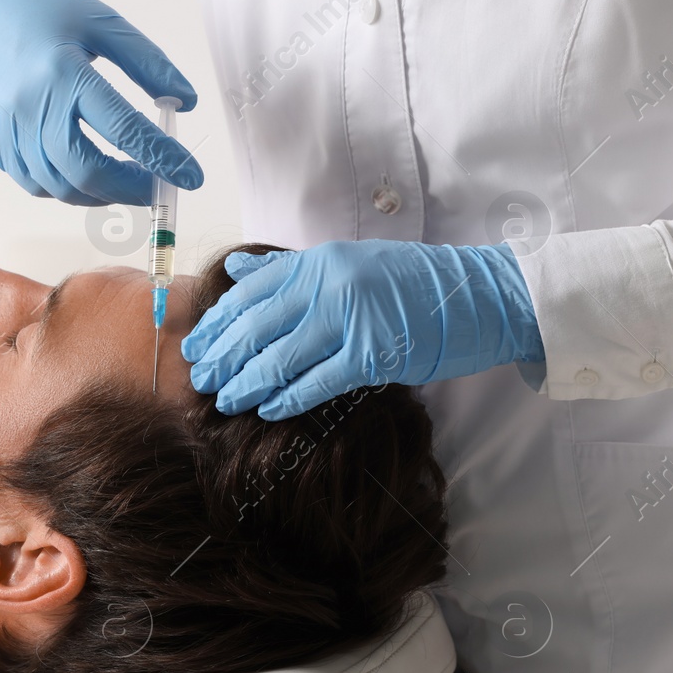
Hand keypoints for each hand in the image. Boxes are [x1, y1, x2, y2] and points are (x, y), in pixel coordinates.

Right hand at [0, 0, 202, 205]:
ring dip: (104, 193)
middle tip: (160, 186)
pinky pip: (39, 185)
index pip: (124, 129)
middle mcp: (32, 108)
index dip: (164, 158)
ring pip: (63, 187)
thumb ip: (147, 63)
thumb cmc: (37, 10)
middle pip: (89, 172)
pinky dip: (71, 188)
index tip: (192, 176)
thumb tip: (186, 102)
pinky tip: (90, 174)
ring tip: (130, 180)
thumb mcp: (100, 21)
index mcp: (63, 73)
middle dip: (133, 188)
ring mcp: (9, 132)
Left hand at [182, 240, 544, 418]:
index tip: (195, 346)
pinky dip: (288, 398)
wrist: (478, 297)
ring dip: (245, 383)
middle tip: (199, 382)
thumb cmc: (415, 286)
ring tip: (224, 402)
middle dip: (221, 357)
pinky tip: (268, 411)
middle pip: (255, 325)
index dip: (217, 322)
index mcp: (319, 262)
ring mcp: (351, 317)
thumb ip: (293, 270)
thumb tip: (238, 269)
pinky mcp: (373, 352)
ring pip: (279, 356)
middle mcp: (329, 284)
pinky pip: (318, 381)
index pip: (250, 291)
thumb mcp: (350, 263)